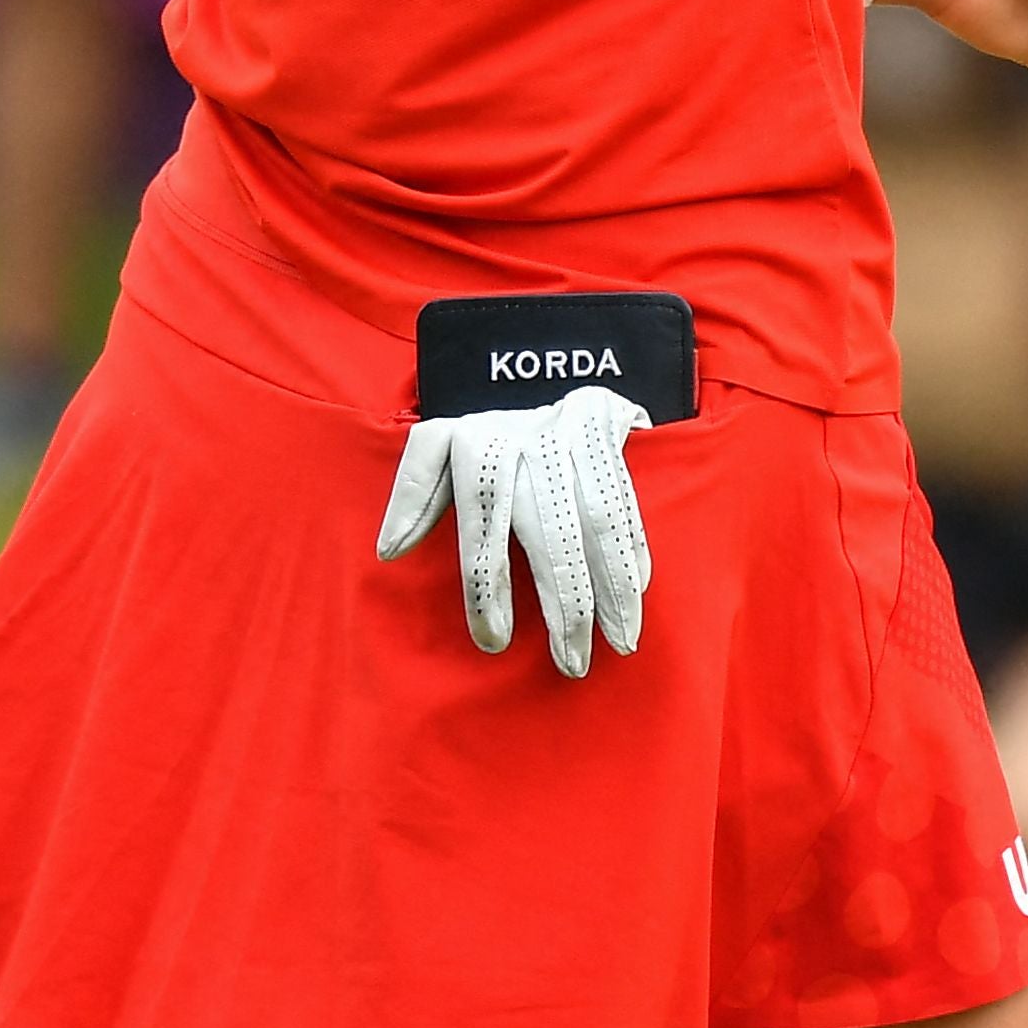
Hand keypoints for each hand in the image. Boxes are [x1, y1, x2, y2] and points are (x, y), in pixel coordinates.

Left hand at [374, 386, 652, 675]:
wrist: (535, 364)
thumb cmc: (482, 436)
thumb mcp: (436, 449)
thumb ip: (414, 495)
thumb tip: (389, 550)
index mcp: (474, 443)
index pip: (483, 524)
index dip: (488, 586)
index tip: (495, 642)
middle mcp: (525, 433)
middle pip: (550, 529)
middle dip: (566, 602)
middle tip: (573, 663)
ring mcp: (572, 425)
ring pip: (598, 516)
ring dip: (614, 584)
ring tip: (622, 640)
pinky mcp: (609, 418)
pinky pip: (627, 494)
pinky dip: (636, 543)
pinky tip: (638, 587)